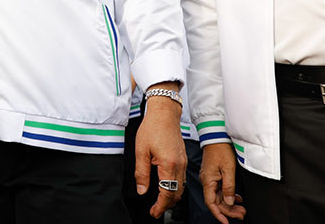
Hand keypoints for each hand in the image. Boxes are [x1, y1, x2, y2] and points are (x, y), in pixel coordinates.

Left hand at [135, 86, 187, 218]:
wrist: (165, 113)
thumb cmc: (152, 128)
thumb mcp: (141, 151)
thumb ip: (142, 173)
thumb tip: (142, 190)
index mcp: (169, 164)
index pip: (167, 193)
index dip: (160, 206)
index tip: (153, 212)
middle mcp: (179, 165)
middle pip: (176, 193)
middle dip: (166, 205)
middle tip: (155, 210)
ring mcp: (183, 162)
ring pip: (180, 187)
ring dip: (171, 197)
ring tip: (159, 202)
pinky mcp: (183, 159)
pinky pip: (181, 179)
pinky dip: (175, 187)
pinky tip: (165, 187)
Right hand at [200, 143, 245, 222]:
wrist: (217, 136)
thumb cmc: (220, 149)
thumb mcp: (228, 170)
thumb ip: (229, 187)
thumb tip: (229, 202)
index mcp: (208, 181)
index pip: (211, 203)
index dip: (218, 214)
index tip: (226, 222)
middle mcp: (207, 181)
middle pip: (217, 201)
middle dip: (229, 210)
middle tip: (241, 215)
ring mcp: (211, 178)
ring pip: (220, 196)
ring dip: (230, 204)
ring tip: (242, 209)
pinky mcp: (214, 174)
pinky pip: (221, 189)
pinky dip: (229, 195)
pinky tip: (237, 198)